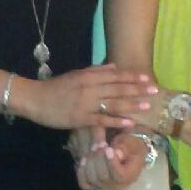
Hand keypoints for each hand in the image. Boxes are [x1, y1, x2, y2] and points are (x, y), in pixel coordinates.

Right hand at [26, 64, 156, 130]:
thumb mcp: (76, 74)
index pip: (115, 76)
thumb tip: (114, 66)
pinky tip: (129, 123)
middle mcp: (90, 88)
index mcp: (88, 77)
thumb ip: (95, 70)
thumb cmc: (56, 87)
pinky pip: (102, 120)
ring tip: (148, 106)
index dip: (132, 77)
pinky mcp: (81, 118)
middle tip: (155, 91)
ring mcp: (86, 104)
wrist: (35, 99)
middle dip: (138, 90)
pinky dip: (116, 121)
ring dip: (132, 104)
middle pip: (118, 89)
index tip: (147, 78)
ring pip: (113, 104)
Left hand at [74, 132, 146, 189]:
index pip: (119, 175)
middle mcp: (118, 186)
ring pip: (92, 179)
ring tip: (93, 148)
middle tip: (99, 144)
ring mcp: (105, 186)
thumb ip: (125, 147)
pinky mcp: (94, 185)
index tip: (108, 149)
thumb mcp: (131, 143)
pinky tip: (84, 160)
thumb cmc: (129, 146)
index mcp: (130, 176)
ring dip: (90, 162)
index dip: (111, 163)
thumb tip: (117, 154)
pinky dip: (82, 171)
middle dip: (99, 158)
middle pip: (103, 177)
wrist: (124, 151)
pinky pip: (84, 183)